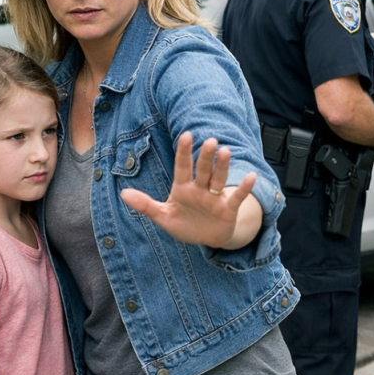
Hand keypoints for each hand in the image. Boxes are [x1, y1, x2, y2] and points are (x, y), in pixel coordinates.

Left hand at [120, 133, 257, 249]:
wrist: (206, 239)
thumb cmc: (185, 224)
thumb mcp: (163, 217)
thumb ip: (145, 205)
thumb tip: (123, 194)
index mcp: (183, 188)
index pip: (183, 167)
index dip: (184, 153)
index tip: (186, 135)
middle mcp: (200, 189)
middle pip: (203, 170)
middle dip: (205, 157)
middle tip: (209, 141)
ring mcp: (215, 198)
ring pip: (219, 179)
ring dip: (222, 166)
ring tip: (225, 151)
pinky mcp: (228, 209)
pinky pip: (237, 197)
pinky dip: (243, 188)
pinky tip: (251, 176)